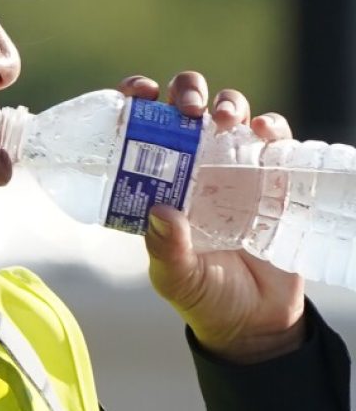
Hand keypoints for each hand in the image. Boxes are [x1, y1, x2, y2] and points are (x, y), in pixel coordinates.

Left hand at [117, 72, 305, 363]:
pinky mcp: (273, 176)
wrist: (255, 319)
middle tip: (186, 109)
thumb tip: (161, 213)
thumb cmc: (204, 296)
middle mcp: (194, 166)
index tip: (136, 96)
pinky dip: (270, 125)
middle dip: (185, 92)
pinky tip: (262, 132)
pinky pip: (274, 137)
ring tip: (222, 119)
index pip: (142, 129)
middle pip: (188, 107)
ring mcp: (234, 167)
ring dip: (226, 103)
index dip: (137, 102)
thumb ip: (167, 251)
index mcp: (159, 182)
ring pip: (230, 112)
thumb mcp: (176, 279)